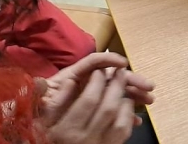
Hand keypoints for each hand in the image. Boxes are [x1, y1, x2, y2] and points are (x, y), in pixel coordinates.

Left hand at [37, 53, 154, 135]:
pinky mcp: (99, 109)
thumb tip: (42, 82)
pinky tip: (136, 118)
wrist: (41, 128)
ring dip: (135, 93)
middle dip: (131, 79)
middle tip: (148, 86)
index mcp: (74, 75)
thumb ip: (39, 91)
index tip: (123, 64)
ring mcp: (95, 94)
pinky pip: (117, 106)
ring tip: (149, 100)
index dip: (109, 59)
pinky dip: (128, 111)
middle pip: (113, 75)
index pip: (94, 61)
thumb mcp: (38, 100)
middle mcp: (88, 82)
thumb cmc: (40, 111)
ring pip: (119, 90)